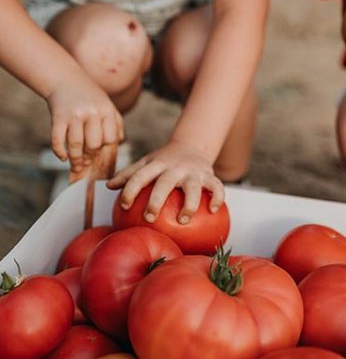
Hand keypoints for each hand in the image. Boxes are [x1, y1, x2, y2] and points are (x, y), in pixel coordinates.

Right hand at [46, 74, 122, 174]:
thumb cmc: (89, 96)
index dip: (105, 150)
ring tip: (77, 167)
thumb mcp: (107, 105)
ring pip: (76, 144)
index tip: (101, 157)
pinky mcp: (58, 116)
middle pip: (94, 143)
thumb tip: (119, 142)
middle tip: (87, 164)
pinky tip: (63, 158)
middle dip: (91, 156)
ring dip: (76, 159)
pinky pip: (57, 139)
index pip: (110, 138)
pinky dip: (59, 151)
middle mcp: (92, 113)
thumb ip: (116, 122)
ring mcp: (74, 115)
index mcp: (106, 111)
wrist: (65, 79)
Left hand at [106, 140, 223, 223]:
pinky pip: (216, 187)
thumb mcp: (146, 162)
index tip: (124, 206)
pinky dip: (217, 198)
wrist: (192, 146)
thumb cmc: (164, 161)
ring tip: (183, 220)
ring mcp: (194, 171)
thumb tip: (108, 186)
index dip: (130, 189)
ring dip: (189, 203)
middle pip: (165, 182)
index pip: (141, 175)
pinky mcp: (209, 175)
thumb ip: (129, 174)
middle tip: (148, 218)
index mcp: (157, 163)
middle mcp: (175, 167)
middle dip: (156, 200)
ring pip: (193, 187)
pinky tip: (213, 211)